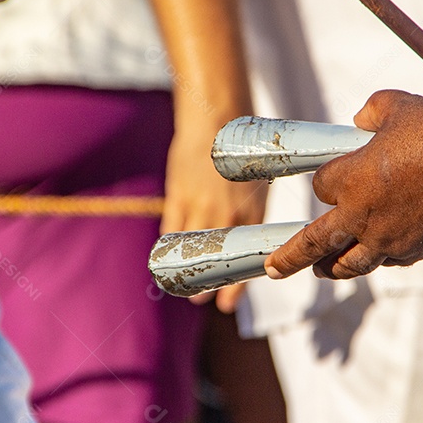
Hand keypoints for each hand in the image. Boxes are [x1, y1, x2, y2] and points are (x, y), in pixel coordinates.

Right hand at [162, 126, 266, 312]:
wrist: (216, 119)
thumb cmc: (240, 151)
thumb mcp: (257, 183)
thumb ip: (248, 213)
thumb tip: (243, 240)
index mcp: (253, 211)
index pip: (245, 258)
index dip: (236, 284)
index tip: (228, 303)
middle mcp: (229, 214)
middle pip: (218, 262)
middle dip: (210, 286)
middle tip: (203, 301)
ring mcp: (202, 207)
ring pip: (192, 252)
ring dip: (187, 274)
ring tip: (184, 289)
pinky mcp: (179, 197)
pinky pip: (171, 232)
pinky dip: (168, 249)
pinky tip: (165, 259)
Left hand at [265, 90, 422, 280]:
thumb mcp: (402, 107)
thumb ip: (373, 111)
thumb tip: (361, 121)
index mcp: (351, 180)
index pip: (321, 186)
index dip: (326, 179)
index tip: (333, 173)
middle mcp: (363, 216)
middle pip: (315, 242)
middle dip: (290, 257)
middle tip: (272, 268)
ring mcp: (388, 240)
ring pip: (349, 263)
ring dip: (330, 268)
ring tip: (318, 271)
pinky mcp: (415, 252)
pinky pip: (386, 261)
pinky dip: (375, 259)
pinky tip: (373, 255)